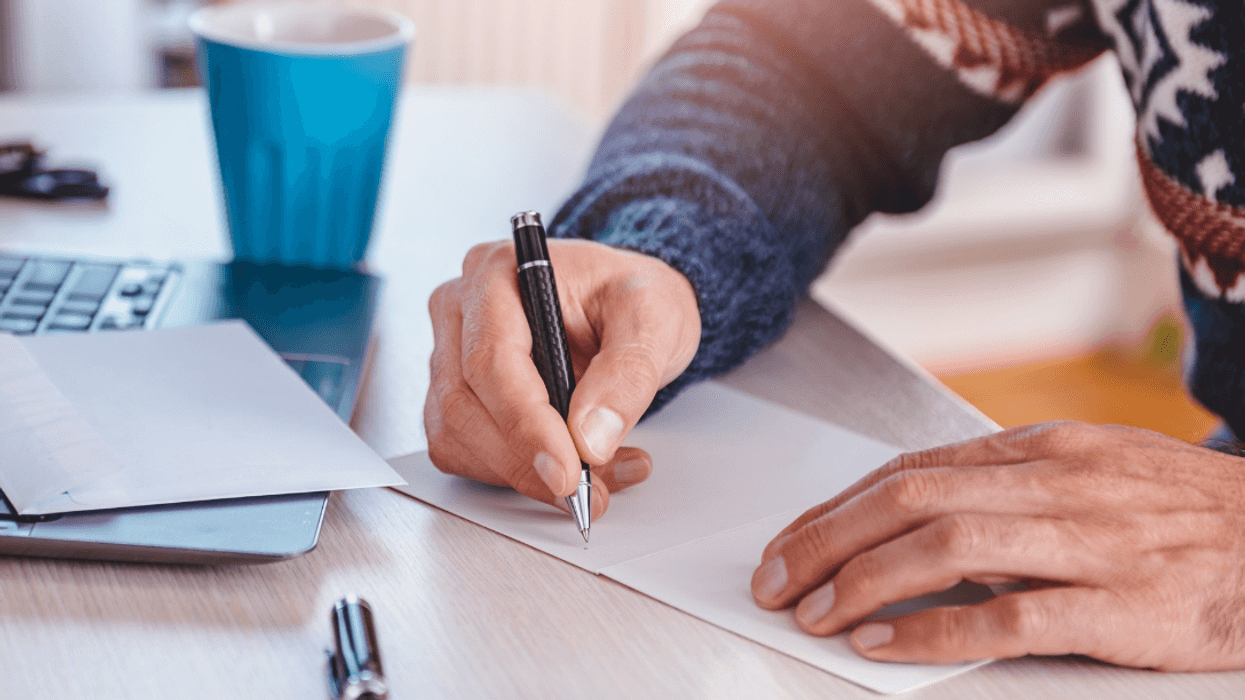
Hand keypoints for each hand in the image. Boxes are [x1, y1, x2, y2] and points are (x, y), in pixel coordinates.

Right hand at [425, 238, 699, 517]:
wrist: (627, 310)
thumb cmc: (632, 298)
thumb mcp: (654, 319)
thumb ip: (627, 374)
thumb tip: (590, 438)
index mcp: (498, 272)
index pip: (491, 359)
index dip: (526, 424)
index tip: (567, 472)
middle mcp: (461, 310)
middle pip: (466, 404)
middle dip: (528, 461)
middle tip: (591, 491)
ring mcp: (450, 354)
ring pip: (458, 436)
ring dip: (526, 475)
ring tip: (602, 476)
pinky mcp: (457, 396)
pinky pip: (466, 452)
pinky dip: (518, 475)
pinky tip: (574, 467)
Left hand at [750, 422, 1244, 669]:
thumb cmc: (1187, 513)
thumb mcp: (1096, 472)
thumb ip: (1010, 487)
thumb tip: (916, 513)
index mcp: (1042, 450)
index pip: (911, 468)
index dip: (837, 507)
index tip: (788, 540)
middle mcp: (1057, 484)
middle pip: (911, 498)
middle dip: (826, 539)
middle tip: (772, 579)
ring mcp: (1092, 543)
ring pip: (948, 544)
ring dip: (863, 580)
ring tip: (812, 613)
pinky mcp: (1124, 607)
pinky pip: (1011, 615)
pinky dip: (936, 631)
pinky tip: (885, 646)